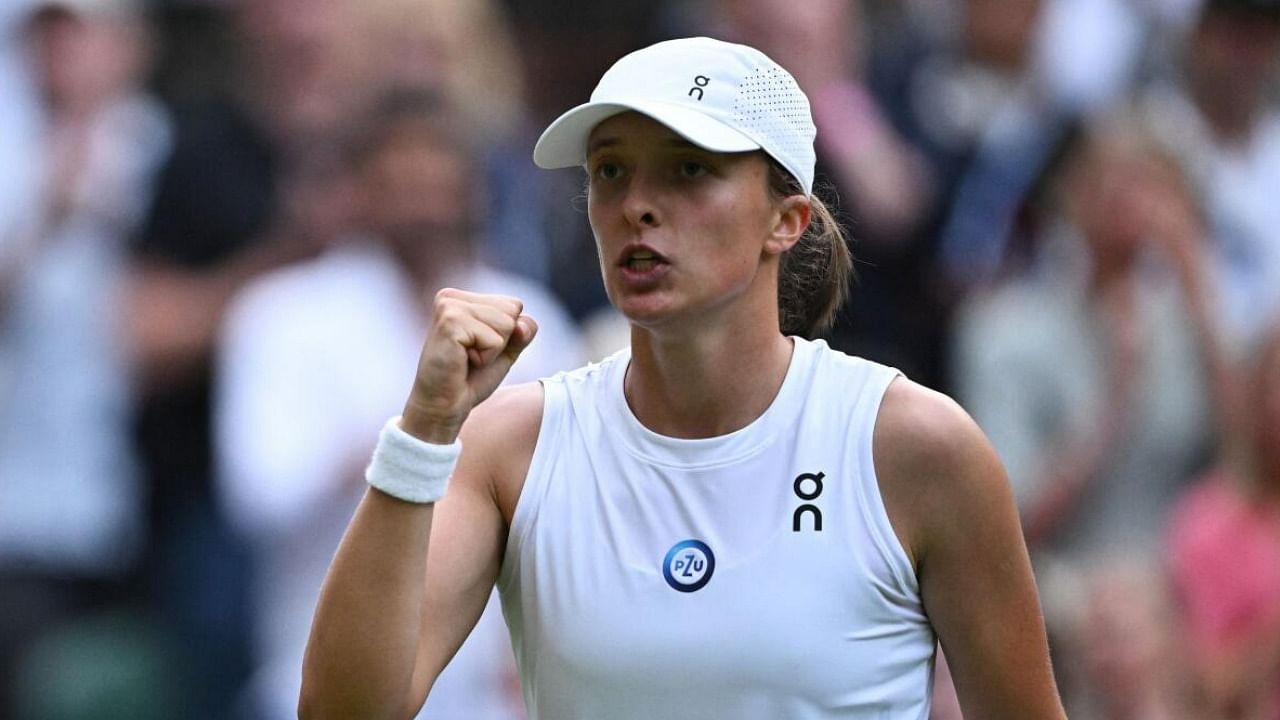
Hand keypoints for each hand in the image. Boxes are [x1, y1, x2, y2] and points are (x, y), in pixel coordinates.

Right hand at [400, 289, 537, 443]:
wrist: (443, 407)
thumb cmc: (470, 379)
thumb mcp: (504, 350)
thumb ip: (522, 331)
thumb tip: (522, 324)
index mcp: (462, 298)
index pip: (514, 305)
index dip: (506, 335)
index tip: (477, 349)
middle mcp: (451, 297)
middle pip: (512, 311)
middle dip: (500, 342)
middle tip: (471, 357)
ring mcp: (449, 307)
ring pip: (506, 324)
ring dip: (492, 351)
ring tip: (466, 359)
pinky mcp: (450, 323)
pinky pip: (495, 340)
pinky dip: (485, 358)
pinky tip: (462, 362)